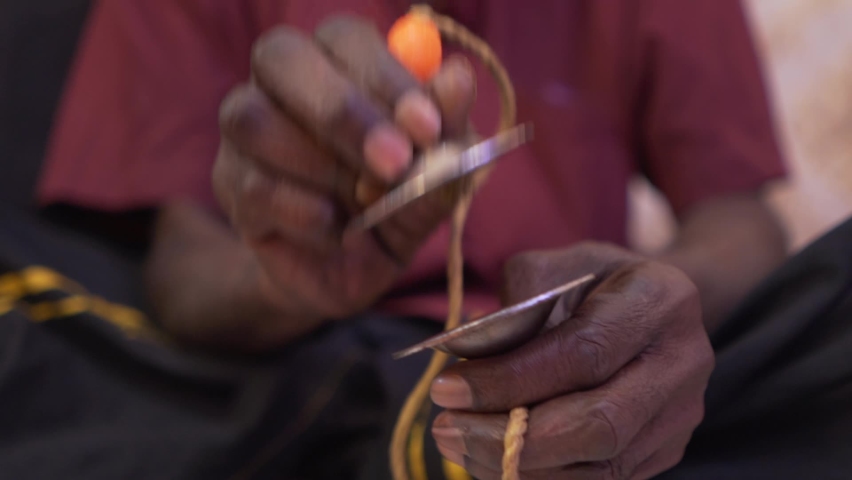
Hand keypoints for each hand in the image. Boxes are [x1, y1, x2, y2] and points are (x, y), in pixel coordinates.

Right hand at [212, 16, 475, 321]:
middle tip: (394, 162)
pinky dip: (303, 211)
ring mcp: (245, 130)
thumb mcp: (437, 177)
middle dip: (341, 111)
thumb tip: (457, 77)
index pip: (347, 38)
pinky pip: (252, 185)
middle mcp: (282, 81)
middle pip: (280, 57)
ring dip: (322, 166)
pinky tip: (336, 229)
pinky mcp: (229, 183)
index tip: (427, 128)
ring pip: (254, 120)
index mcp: (339, 60)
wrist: (354, 271)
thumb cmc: (398, 205)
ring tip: (365, 203)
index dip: (386, 78)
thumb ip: (447, 131)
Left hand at [429, 243, 714, 478]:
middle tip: (446, 428)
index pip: (582, 354)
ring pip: (601, 468)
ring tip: (458, 445)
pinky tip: (492, 460)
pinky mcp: (666, 451)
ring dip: (519, 468)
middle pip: (600, 425)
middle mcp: (682, 363)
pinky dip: (540, 478)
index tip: (447, 389)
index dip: (510, 380)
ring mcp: (681, 416)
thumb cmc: (594, 281)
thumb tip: (465, 360)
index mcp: (658, 300)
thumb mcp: (554, 267)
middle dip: (512, 437)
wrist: (655, 307)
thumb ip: (514, 307)